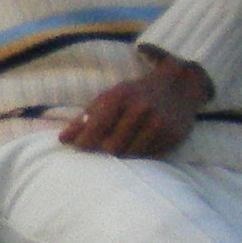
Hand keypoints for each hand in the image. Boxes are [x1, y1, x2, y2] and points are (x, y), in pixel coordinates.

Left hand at [59, 54, 209, 155]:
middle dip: (103, 148)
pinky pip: (148, 156)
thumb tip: (63, 139)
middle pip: (111, 147)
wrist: (179, 85)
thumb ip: (85, 118)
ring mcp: (158, 124)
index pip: (96, 129)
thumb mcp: (109, 97)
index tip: (79, 146)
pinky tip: (139, 143)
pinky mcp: (172, 136)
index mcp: (120, 97)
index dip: (83, 142)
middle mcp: (140, 109)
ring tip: (122, 142)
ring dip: (122, 152)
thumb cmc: (136, 92)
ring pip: (129, 155)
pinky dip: (139, 154)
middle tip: (104, 143)